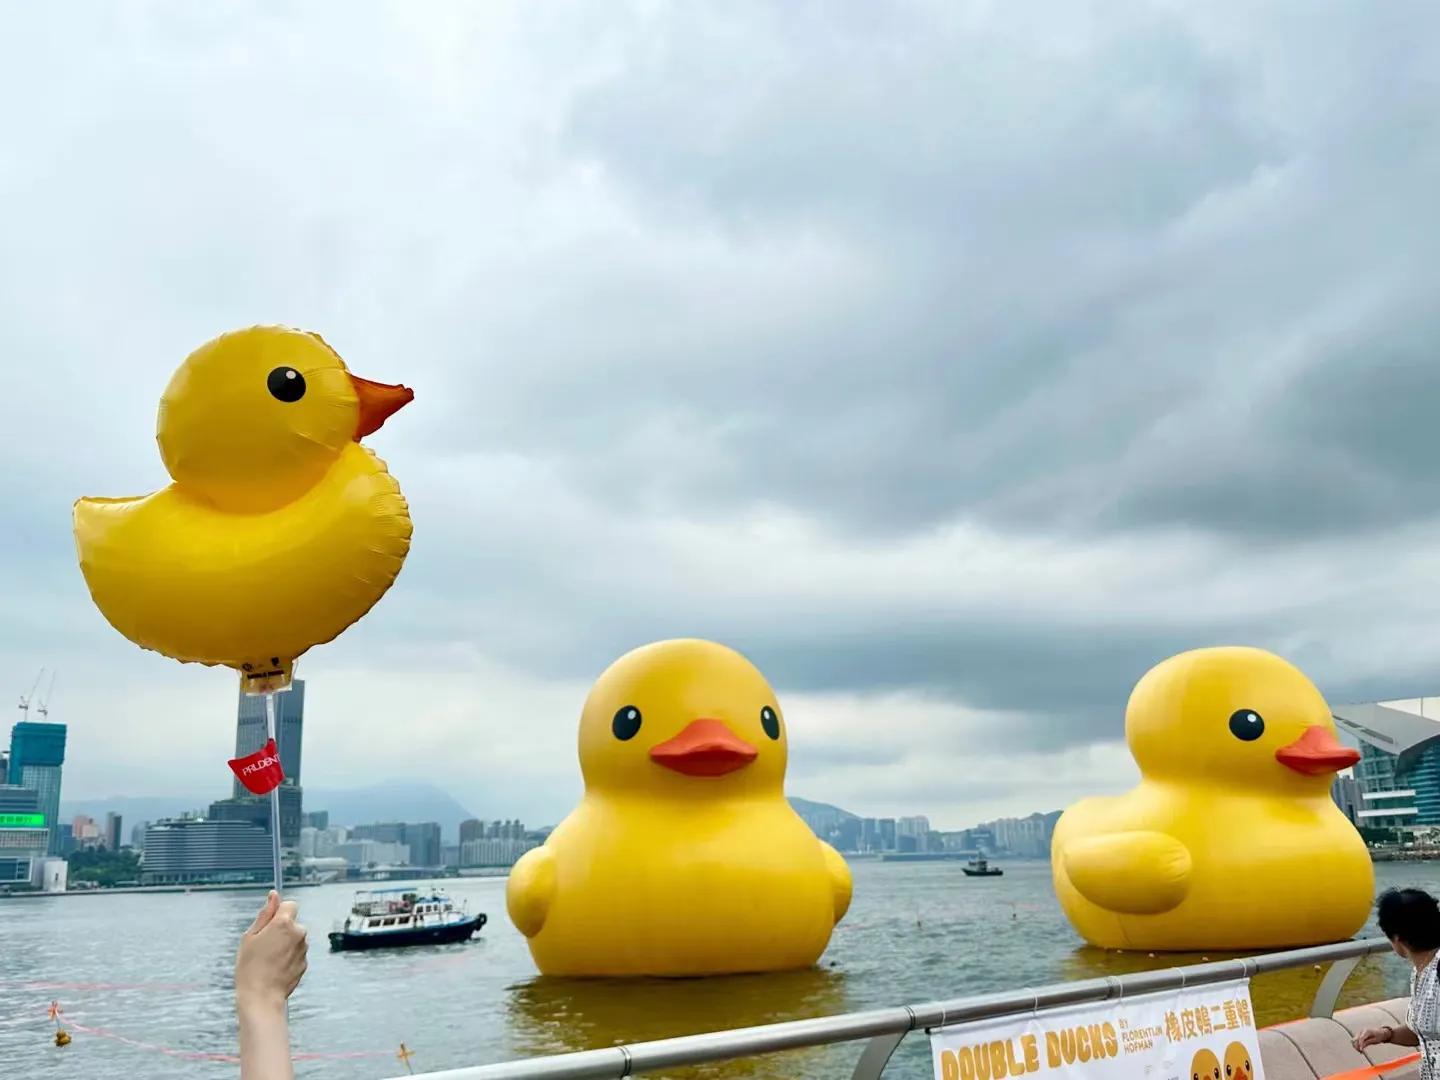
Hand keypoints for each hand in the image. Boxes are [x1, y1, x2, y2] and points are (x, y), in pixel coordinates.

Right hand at [235, 891, 307, 1013]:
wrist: (261, 997)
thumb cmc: (250, 967)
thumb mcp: (250, 937)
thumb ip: (265, 914)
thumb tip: (274, 895)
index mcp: (284, 923)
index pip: (290, 905)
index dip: (279, 912)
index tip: (269, 924)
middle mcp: (298, 933)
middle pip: (292, 923)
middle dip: (281, 930)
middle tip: (263, 946)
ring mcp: (303, 949)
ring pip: (294, 939)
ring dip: (285, 944)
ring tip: (268, 960)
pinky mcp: (305, 963)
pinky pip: (296, 954)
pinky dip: (288, 958)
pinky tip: (275, 969)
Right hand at [1354, 1026, 1391, 1050]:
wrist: (1379, 1032)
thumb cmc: (1378, 1035)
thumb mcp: (1375, 1040)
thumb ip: (1368, 1042)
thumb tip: (1362, 1047)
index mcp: (1366, 1031)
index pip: (1361, 1037)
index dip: (1360, 1043)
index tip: (1361, 1049)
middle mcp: (1361, 1031)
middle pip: (1356, 1038)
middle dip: (1356, 1045)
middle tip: (1360, 1052)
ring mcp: (1360, 1033)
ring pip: (1355, 1040)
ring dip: (1356, 1046)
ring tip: (1361, 1051)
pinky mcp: (1359, 1036)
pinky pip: (1356, 1041)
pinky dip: (1357, 1045)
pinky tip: (1360, 1049)